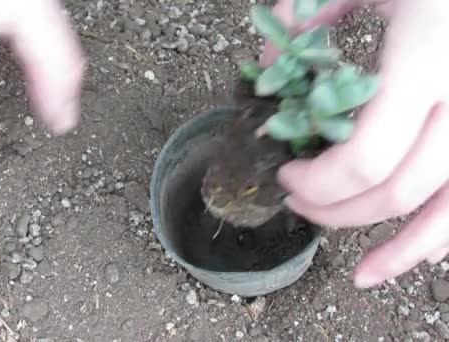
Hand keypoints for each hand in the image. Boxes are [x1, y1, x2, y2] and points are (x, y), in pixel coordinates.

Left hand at [262, 0, 448, 287]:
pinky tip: (416, 253)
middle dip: (339, 210)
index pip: (367, 153)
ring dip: (404, 251)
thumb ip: (305, 15)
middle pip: (401, 189)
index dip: (318, 181)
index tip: (285, 177)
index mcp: (427, 55)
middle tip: (299, 204)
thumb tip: (265, 70)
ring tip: (363, 276)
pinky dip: (446, 234)